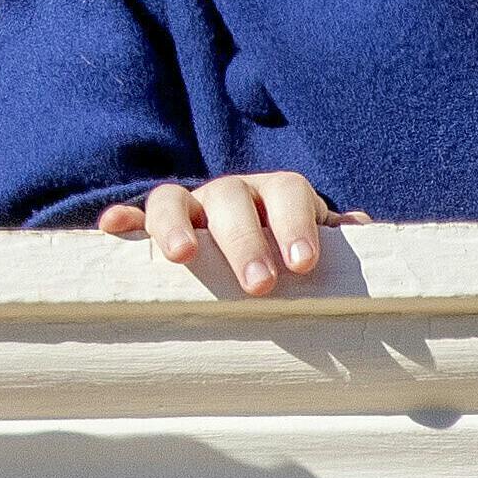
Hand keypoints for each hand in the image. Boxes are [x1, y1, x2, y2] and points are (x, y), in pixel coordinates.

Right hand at [100, 172, 364, 295]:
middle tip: (260, 285)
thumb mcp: (320, 249)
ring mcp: (190, 207)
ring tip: (181, 257)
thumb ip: (344, 244)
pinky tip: (113, 229)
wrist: (252, 247)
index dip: (296, 224)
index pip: (288, 192)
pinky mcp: (154, 226)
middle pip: (232, 198)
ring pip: (174, 197)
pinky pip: (134, 216)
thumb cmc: (290, 256)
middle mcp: (231, 194)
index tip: (304, 265)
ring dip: (176, 224)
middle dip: (244, 240)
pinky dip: (125, 220)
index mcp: (276, 195)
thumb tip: (363, 229)